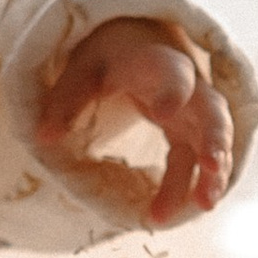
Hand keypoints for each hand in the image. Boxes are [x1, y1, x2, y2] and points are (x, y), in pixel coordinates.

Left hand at [35, 17, 233, 226]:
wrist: (134, 45)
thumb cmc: (108, 58)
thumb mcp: (82, 70)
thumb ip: (66, 101)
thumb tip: (43, 139)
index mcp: (156, 63)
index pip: (172, 73)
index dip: (172, 92)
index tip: (163, 114)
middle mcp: (186, 87)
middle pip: (211, 109)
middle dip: (214, 136)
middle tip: (212, 165)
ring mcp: (192, 113)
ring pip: (212, 141)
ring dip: (212, 172)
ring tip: (205, 205)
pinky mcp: (190, 133)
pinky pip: (198, 160)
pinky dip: (196, 184)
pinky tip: (184, 211)